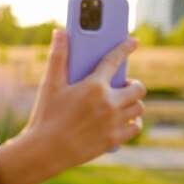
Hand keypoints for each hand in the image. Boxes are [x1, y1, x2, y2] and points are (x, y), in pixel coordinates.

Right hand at [0, 29, 145, 183]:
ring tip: (123, 102)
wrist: (45, 151)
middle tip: (123, 85)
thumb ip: (58, 56)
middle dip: (132, 84)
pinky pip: (135, 126)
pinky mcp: (114, 139)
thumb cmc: (45, 115)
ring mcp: (113, 122)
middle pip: (137, 87)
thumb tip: (60, 32)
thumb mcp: (50, 85)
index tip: (133, 42)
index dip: (125, 48)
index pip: (114, 60)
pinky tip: (126, 119)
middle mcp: (108, 103)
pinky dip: (133, 121)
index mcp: (93, 86)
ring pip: (138, 106)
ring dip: (133, 102)